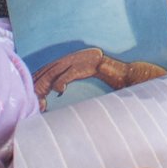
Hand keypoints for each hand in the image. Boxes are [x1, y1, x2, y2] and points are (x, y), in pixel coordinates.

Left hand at [33, 45, 166, 101]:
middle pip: (54, 66)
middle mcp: (81, 58)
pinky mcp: (94, 62)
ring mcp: (87, 58)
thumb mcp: (95, 91)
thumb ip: (81, 94)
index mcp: (79, 63)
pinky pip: (75, 70)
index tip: (30, 88)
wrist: (138, 78)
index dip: (42, 77)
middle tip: (28, 91)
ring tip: (39, 92)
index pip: (55, 68)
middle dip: (40, 78)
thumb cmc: (119, 87)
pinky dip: (65, 78)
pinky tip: (59, 89)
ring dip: (49, 80)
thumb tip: (62, 109)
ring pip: (61, 67)